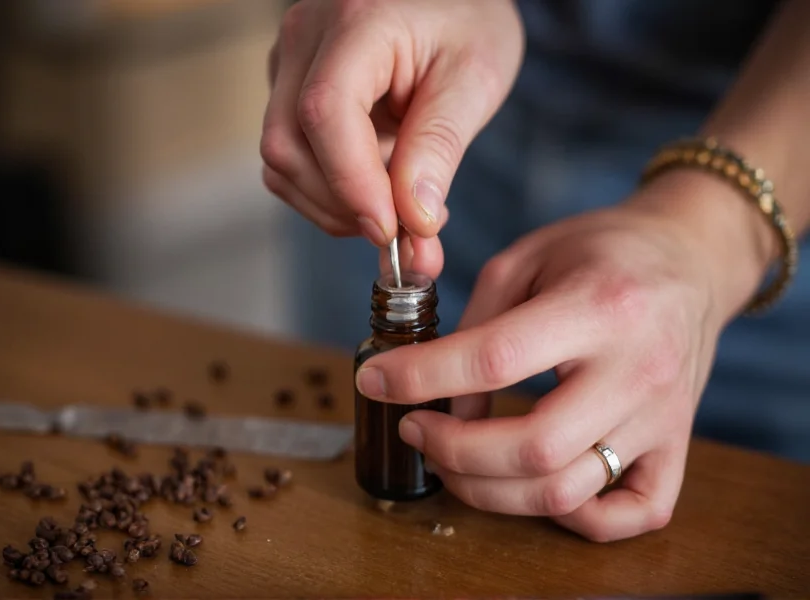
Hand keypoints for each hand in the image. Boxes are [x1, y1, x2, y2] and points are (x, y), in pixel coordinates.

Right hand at [260, 0, 522, 277]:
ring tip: (401, 198)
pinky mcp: (287, 90)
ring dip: (336, 203)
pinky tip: (376, 185)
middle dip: (343, 203)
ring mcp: (287, 64)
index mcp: (355, 21)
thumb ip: (439, 148)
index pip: (325, 112)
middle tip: (406, 228)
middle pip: (288, 145)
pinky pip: (290, 159)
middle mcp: (305, 38)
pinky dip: (328, 191)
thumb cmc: (467, 22)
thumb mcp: (475, 79)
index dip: (351, 183)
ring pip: (282, 161)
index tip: (390, 230)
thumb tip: (414, 221)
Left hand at [354, 171, 768, 541]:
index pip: (497, 359)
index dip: (420, 377)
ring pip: (569, 490)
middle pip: (534, 446)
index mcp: (600, 305)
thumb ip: (479, 326)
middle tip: (415, 428)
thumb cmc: (602, 250)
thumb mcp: (527, 257)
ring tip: (452, 460)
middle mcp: (639, 369)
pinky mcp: (677, 445)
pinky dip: (574, 517)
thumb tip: (447, 403)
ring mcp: (664, 416)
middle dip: (453, 450)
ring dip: (491, 491)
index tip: (375, 380)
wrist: (692, 258)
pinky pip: (632, 514)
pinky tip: (535, 485)